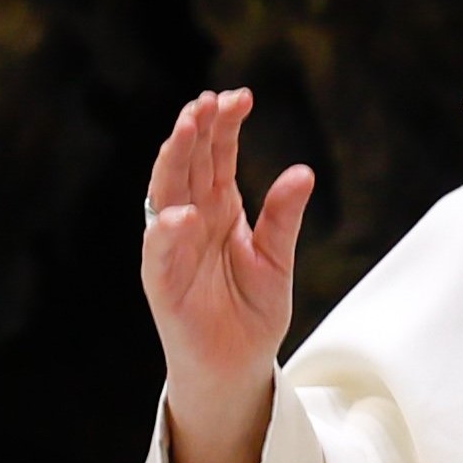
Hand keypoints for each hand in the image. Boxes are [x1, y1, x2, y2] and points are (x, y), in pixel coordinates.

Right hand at [140, 88, 313, 462]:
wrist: (237, 365)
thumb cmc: (252, 310)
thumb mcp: (277, 258)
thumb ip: (284, 217)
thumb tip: (303, 171)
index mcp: (218, 210)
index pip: (216, 158)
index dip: (224, 127)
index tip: (240, 96)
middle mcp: (190, 222)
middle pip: (187, 167)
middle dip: (196, 132)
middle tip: (208, 100)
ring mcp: (172, 250)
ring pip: (165, 198)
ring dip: (173, 164)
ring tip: (187, 131)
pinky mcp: (163, 286)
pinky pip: (159, 256)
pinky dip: (166, 235)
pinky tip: (179, 214)